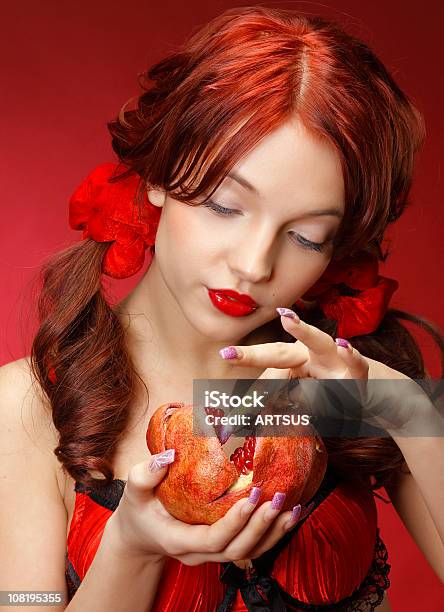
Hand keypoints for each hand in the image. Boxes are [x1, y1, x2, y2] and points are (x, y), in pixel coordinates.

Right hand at [106, 451, 305, 566]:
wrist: (140, 536)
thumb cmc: (138, 511)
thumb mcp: (134, 492)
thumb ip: (145, 474)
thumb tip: (167, 455)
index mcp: (179, 541)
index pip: (213, 540)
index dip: (235, 522)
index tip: (252, 496)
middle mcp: (199, 553)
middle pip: (237, 550)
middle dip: (261, 527)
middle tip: (278, 498)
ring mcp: (213, 554)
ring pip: (249, 552)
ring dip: (274, 533)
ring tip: (294, 508)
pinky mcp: (223, 547)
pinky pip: (252, 547)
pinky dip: (272, 534)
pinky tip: (290, 515)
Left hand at [218, 308, 440, 435]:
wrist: (377, 397)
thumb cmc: (335, 395)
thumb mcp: (305, 403)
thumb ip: (280, 406)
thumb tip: (245, 419)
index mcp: (293, 363)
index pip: (266, 377)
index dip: (248, 396)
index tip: (227, 416)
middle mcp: (310, 356)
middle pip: (279, 352)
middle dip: (253, 355)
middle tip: (227, 355)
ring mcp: (335, 360)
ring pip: (319, 343)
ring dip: (304, 331)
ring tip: (287, 320)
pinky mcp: (359, 370)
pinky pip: (356, 362)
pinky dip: (351, 354)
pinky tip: (344, 345)